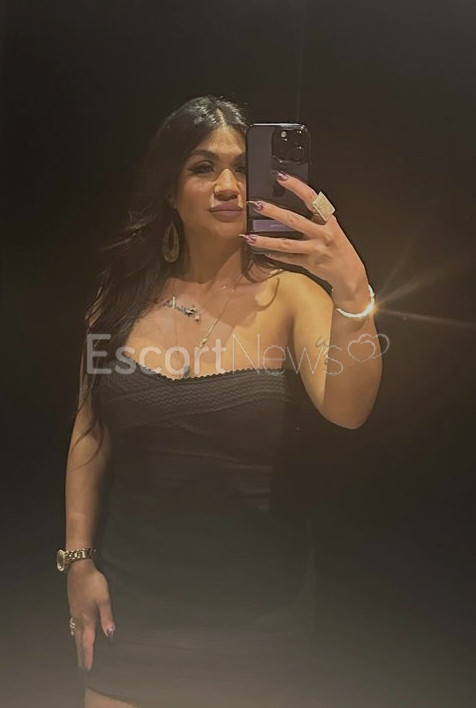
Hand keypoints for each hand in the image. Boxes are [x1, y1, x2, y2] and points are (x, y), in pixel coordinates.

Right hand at [67, 560, 115, 671]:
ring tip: (79, 653)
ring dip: (78, 644)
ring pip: (76, 633)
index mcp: (87, 619)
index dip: (88, 656)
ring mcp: (74, 612)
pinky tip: (77, 632)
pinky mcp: (74, 606)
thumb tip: (110, 635)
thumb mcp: (104, 598)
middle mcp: (79, 618)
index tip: (87, 669)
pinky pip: (74, 625)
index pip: (87, 642)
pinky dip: (76, 634)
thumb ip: (107, 616)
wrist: (79, 569)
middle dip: (81, 654)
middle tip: (81, 667)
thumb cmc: (93, 583)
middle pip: (79, 640)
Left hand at [244, 173, 369, 305]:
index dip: (296, 186)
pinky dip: (275, 255)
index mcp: (327, 219)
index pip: (311, 198)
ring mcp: (315, 249)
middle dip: (274, 212)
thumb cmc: (337, 247)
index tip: (281, 177)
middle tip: (257, 205)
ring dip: (266, 240)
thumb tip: (288, 208)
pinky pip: (288, 258)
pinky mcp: (309, 263)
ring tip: (250, 236)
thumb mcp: (331, 227)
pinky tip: (263, 252)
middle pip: (294, 220)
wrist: (349, 272)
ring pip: (287, 243)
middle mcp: (322, 232)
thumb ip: (314, 218)